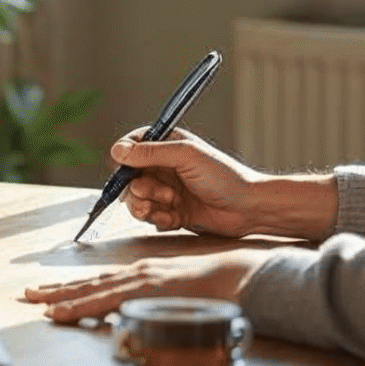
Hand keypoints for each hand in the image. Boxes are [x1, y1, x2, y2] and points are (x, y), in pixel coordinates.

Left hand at [20, 250, 270, 324]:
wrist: (238, 275)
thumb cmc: (214, 288)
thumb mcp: (179, 295)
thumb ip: (161, 303)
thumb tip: (146, 319)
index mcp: (142, 276)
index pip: (100, 283)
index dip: (73, 289)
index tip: (48, 294)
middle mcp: (136, 274)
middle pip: (88, 284)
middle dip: (56, 290)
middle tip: (27, 295)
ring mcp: (140, 280)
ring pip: (92, 291)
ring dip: (61, 299)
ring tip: (37, 305)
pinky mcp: (147, 289)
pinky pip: (107, 300)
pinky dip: (81, 306)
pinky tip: (62, 312)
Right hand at [109, 128, 270, 238]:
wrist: (248, 209)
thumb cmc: (223, 177)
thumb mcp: (185, 157)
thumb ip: (150, 153)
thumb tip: (116, 150)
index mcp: (167, 146)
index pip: (132, 146)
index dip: (124, 158)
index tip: (124, 169)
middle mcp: (164, 167)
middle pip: (129, 177)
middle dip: (140, 188)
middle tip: (159, 193)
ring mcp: (167, 191)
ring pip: (136, 199)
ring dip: (148, 205)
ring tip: (169, 205)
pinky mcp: (171, 212)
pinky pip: (151, 217)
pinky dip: (159, 219)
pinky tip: (176, 219)